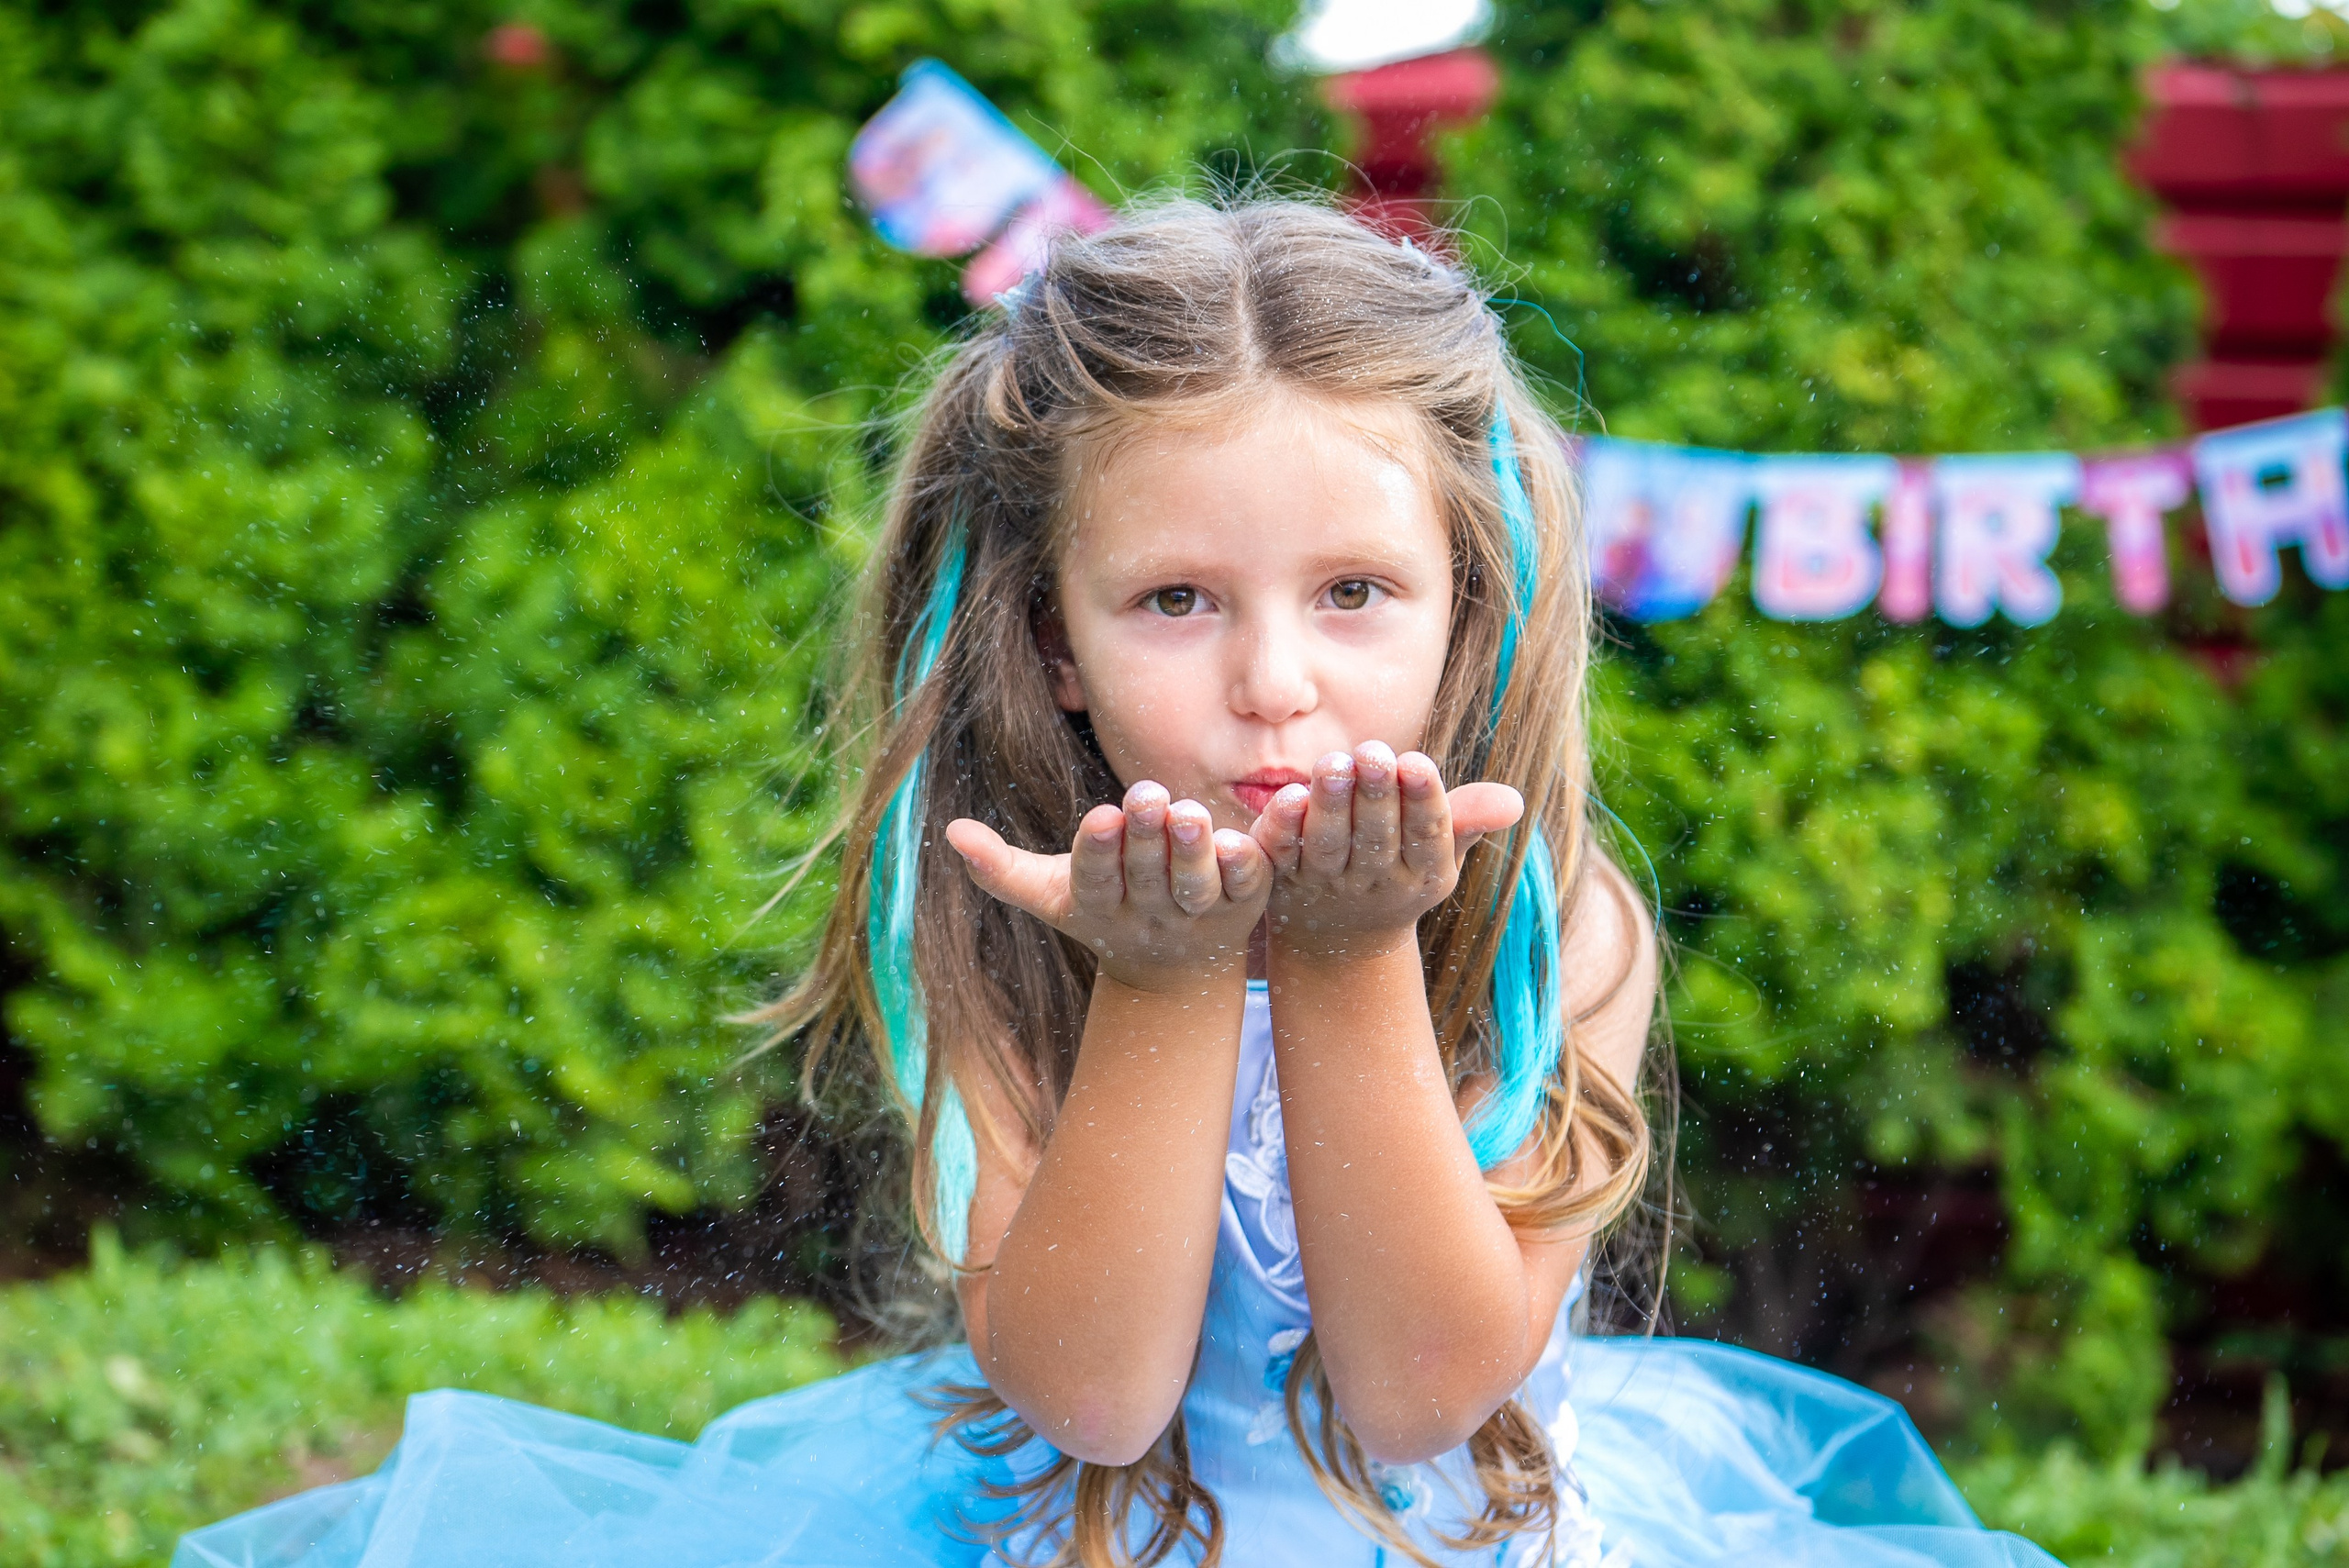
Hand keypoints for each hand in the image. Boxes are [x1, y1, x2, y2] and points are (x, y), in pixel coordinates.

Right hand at [946, 781, 1272, 992]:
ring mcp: (1198, 913)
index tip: (1101, 818)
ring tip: (1191, 812)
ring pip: (1197, 885)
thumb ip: (1001, 869)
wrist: (1174, 971)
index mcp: (1100, 905)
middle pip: (1148, 875)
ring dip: (1195, 851)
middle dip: (1147, 836)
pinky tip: (1246, 835)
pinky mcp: (1244, 905)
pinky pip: (1250, 882)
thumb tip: (950, 832)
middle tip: (1147, 794)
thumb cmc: (1103, 910)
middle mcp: (1150, 912)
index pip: (1096, 879)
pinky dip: (1250, 860)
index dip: (1098, 852)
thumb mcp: (1050, 894)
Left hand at [1250, 743, 1523, 965]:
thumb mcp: (1442, 850)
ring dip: (1331, 804)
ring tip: (1334, 761)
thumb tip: (1515, 800)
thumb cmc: (1401, 867)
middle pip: (1376, 836)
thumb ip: (1470, 818)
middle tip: (1373, 751)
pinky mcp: (1282, 880)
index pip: (1427, 835)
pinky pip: (1281, 854)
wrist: (1341, 937)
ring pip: (1329, 844)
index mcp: (1423, 874)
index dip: (1422, 800)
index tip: (1416, 762)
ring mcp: (1327, 885)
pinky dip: (1283, 828)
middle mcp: (1376, 883)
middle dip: (1376, 793)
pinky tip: (1289, 796)